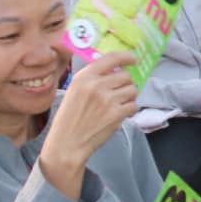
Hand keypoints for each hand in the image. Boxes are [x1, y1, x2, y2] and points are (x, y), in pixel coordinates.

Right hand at [40, 52, 137, 171]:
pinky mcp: (116, 114)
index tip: (132, 59)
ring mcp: (107, 100)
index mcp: (84, 77)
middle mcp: (96, 85)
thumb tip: (114, 70)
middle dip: (126, 83)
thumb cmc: (69, 119)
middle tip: (119, 92)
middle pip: (125, 76)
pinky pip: (133, 105)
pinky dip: (129, 110)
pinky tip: (119, 114)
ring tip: (118, 104)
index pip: (111, 58)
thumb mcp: (74, 91)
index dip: (126, 57)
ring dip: (129, 97)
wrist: (67, 144)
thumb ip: (92, 79)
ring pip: (132, 90)